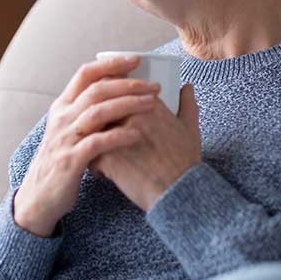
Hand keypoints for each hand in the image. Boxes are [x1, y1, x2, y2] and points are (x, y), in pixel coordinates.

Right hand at [14, 55, 160, 236]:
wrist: (38, 198)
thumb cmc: (61, 161)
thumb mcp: (67, 131)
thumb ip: (84, 112)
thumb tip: (115, 93)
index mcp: (62, 107)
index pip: (85, 74)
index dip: (110, 64)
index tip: (135, 60)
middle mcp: (62, 118)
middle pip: (96, 90)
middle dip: (128, 84)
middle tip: (154, 85)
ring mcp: (65, 139)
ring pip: (98, 112)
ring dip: (128, 105)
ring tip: (153, 104)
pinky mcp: (71, 161)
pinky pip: (98, 143)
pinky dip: (119, 136)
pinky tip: (138, 134)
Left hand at [88, 84, 200, 211]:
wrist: (179, 191)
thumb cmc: (185, 162)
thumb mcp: (190, 128)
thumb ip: (187, 104)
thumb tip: (187, 87)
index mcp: (147, 103)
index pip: (118, 88)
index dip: (111, 98)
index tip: (112, 109)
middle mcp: (129, 115)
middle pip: (101, 108)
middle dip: (98, 121)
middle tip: (104, 134)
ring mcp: (116, 135)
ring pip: (91, 131)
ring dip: (93, 141)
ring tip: (103, 154)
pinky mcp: (106, 157)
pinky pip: (90, 155)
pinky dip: (95, 164)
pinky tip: (106, 173)